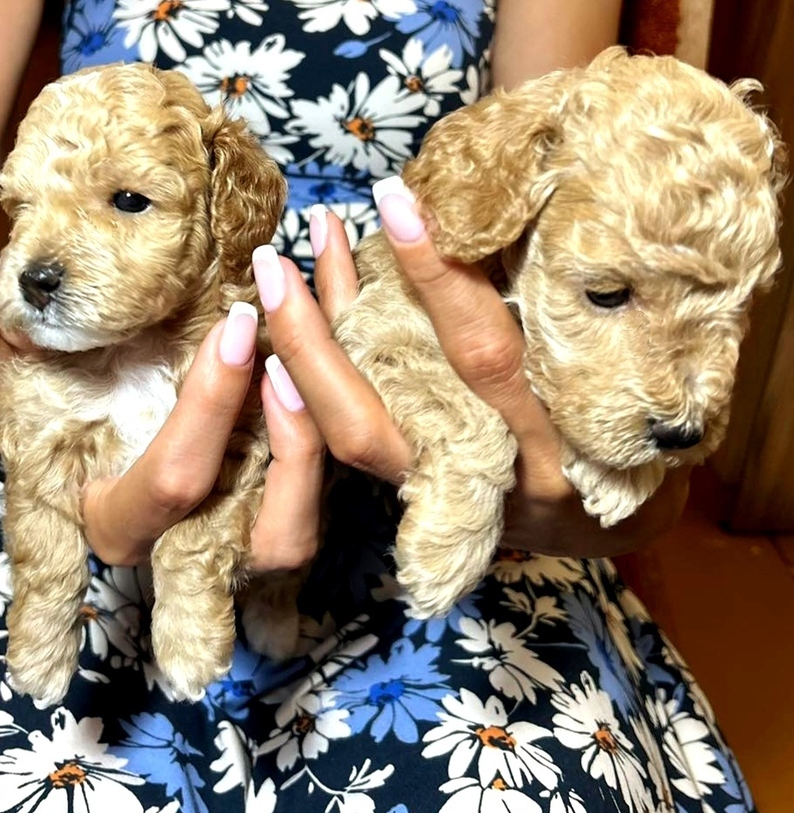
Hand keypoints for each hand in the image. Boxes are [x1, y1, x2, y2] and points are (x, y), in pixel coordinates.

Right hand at [0, 256, 324, 567]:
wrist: (94, 430)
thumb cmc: (65, 401)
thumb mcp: (40, 376)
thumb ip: (25, 338)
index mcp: (120, 525)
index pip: (175, 481)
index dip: (209, 406)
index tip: (238, 323)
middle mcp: (189, 552)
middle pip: (271, 536)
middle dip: (293, 441)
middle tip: (294, 352)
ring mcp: (241, 542)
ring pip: (306, 528)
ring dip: (321, 446)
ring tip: (319, 357)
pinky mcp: (276, 517)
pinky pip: (323, 497)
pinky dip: (337, 434)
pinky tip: (338, 360)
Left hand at [254, 197, 687, 558]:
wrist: (597, 525)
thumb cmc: (619, 434)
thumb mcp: (612, 373)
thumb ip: (549, 314)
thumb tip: (480, 222)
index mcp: (548, 448)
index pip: (480, 356)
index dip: (436, 279)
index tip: (396, 201)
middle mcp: (479, 477)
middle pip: (370, 421)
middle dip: (317, 338)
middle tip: (280, 256)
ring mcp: (435, 492)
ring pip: (345, 438)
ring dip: (303, 355)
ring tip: (280, 269)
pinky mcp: (409, 488)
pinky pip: (345, 438)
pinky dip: (314, 381)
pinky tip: (297, 324)